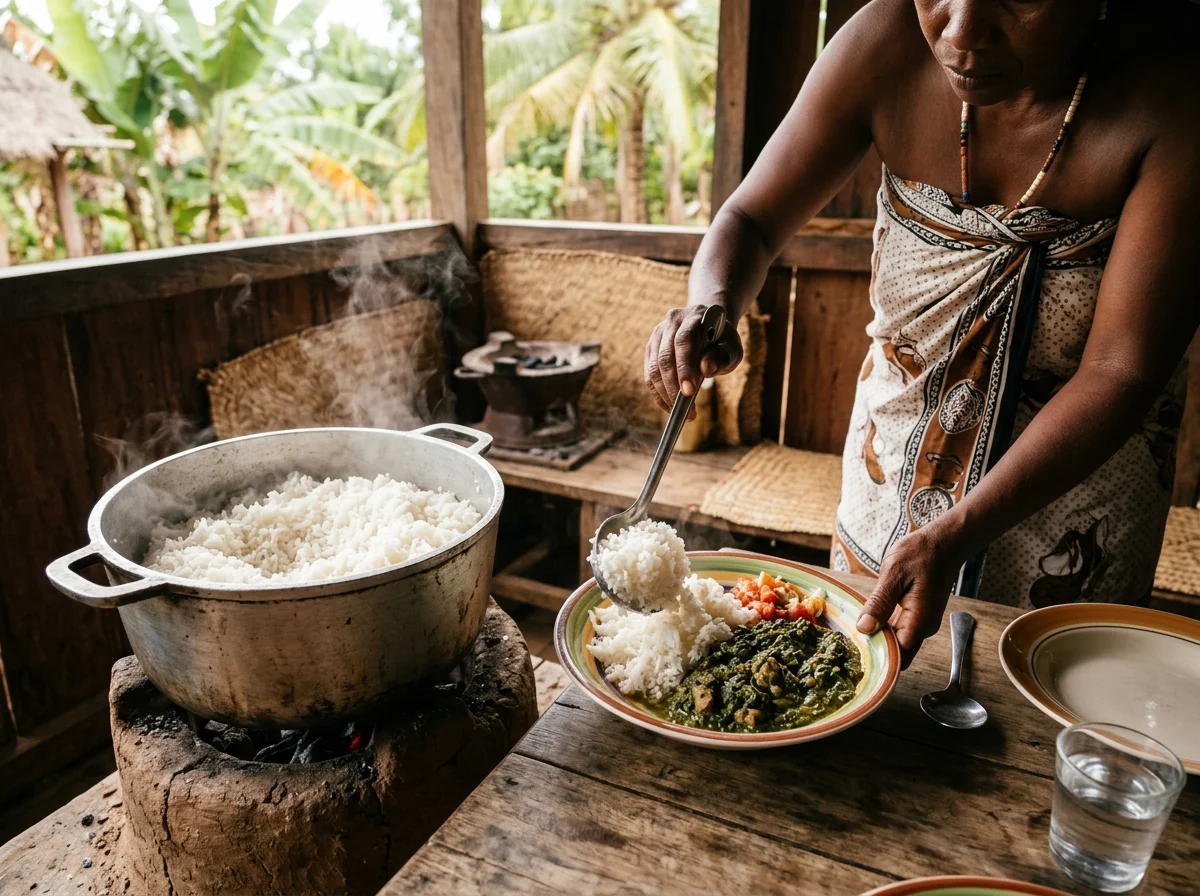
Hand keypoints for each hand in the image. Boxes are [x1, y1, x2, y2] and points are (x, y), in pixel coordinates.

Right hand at [644, 305, 743, 414]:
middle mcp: (672, 321)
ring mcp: (658, 334)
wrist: (709, 327)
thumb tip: (706, 369)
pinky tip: (670, 407)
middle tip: (686, 410)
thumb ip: (722, 357)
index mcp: (694, 316)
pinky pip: (649, 375)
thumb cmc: (722, 341)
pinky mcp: (651, 348)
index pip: (684, 341)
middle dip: (673, 386)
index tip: (689, 392)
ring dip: (665, 393)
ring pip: (653, 367)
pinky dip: (659, 394)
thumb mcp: (732, 348)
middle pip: (665, 356)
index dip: (684, 367)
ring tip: (681, 412)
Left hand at [854, 526, 966, 667]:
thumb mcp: (894, 573)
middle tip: (845, 644)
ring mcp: (921, 622)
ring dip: (877, 638)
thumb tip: (864, 628)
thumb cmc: (921, 554)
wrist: (945, 543)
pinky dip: (882, 627)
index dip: (877, 660)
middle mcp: (923, 628)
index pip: (899, 657)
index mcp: (919, 621)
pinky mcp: (917, 615)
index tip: (853, 655)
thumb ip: (880, 602)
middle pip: (897, 653)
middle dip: (873, 651)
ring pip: (897, 642)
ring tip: (850, 634)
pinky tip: (865, 619)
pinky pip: (899, 629)